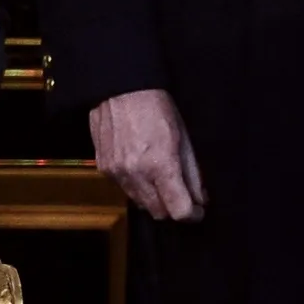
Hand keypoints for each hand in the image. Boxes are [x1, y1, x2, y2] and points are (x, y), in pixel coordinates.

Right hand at [88, 86, 204, 222]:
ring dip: (154, 198)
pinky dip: (136, 186)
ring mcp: (116, 172)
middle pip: (159, 212)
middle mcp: (135, 174)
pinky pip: (124, 189)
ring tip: (160, 178)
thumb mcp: (184, 138)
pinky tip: (141, 168)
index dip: (192, 214)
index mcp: (160, 165)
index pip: (179, 210)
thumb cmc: (155, 108)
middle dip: (173, 207)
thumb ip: (192, 173)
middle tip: (181, 194)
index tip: (198, 210)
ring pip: (140, 203)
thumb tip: (199, 198)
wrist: (119, 90)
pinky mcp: (103, 168)